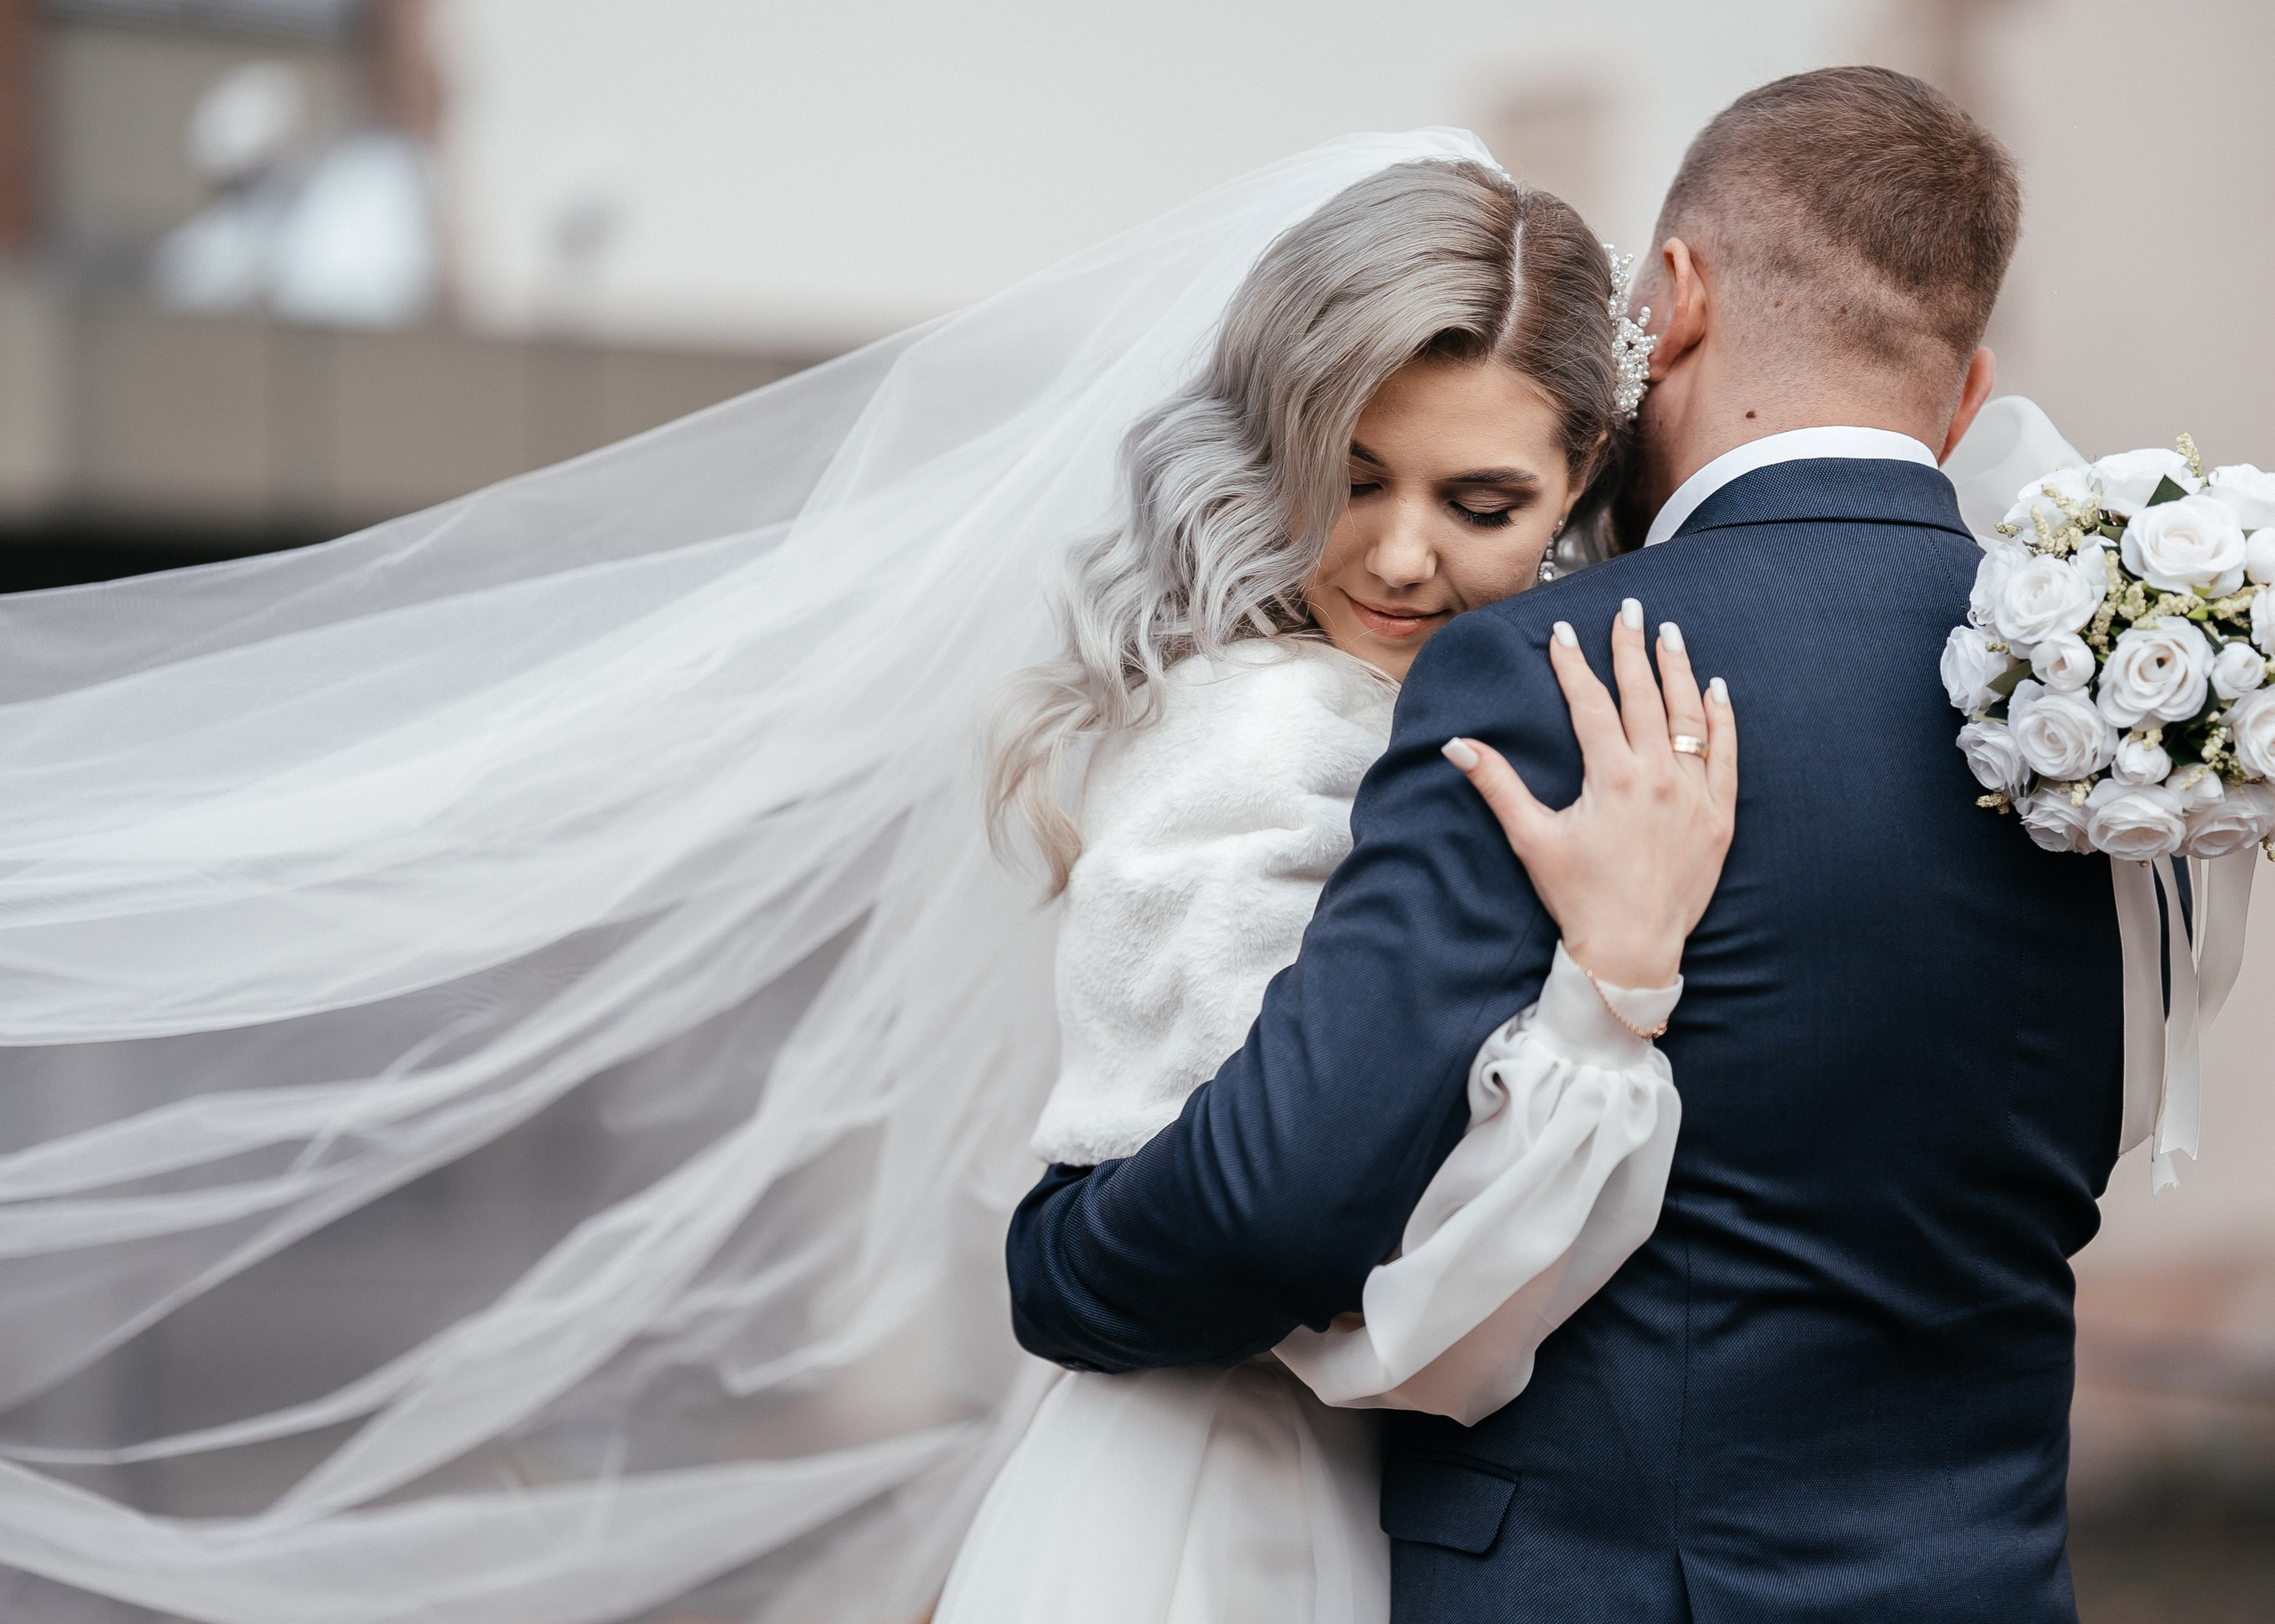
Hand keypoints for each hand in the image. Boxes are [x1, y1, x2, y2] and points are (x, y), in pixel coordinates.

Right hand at [1443, 598, 1736, 988]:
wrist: (1632, 951)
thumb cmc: (1578, 897)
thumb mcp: (1532, 839)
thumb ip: (1497, 786)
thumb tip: (1457, 745)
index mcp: (1612, 779)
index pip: (1592, 705)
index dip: (1574, 666)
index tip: (1564, 633)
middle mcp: (1659, 779)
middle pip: (1644, 697)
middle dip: (1632, 649)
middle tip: (1629, 611)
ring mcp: (1694, 796)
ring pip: (1688, 717)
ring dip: (1678, 671)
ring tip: (1669, 634)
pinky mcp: (1719, 818)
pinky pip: (1726, 756)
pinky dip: (1722, 720)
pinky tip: (1715, 689)